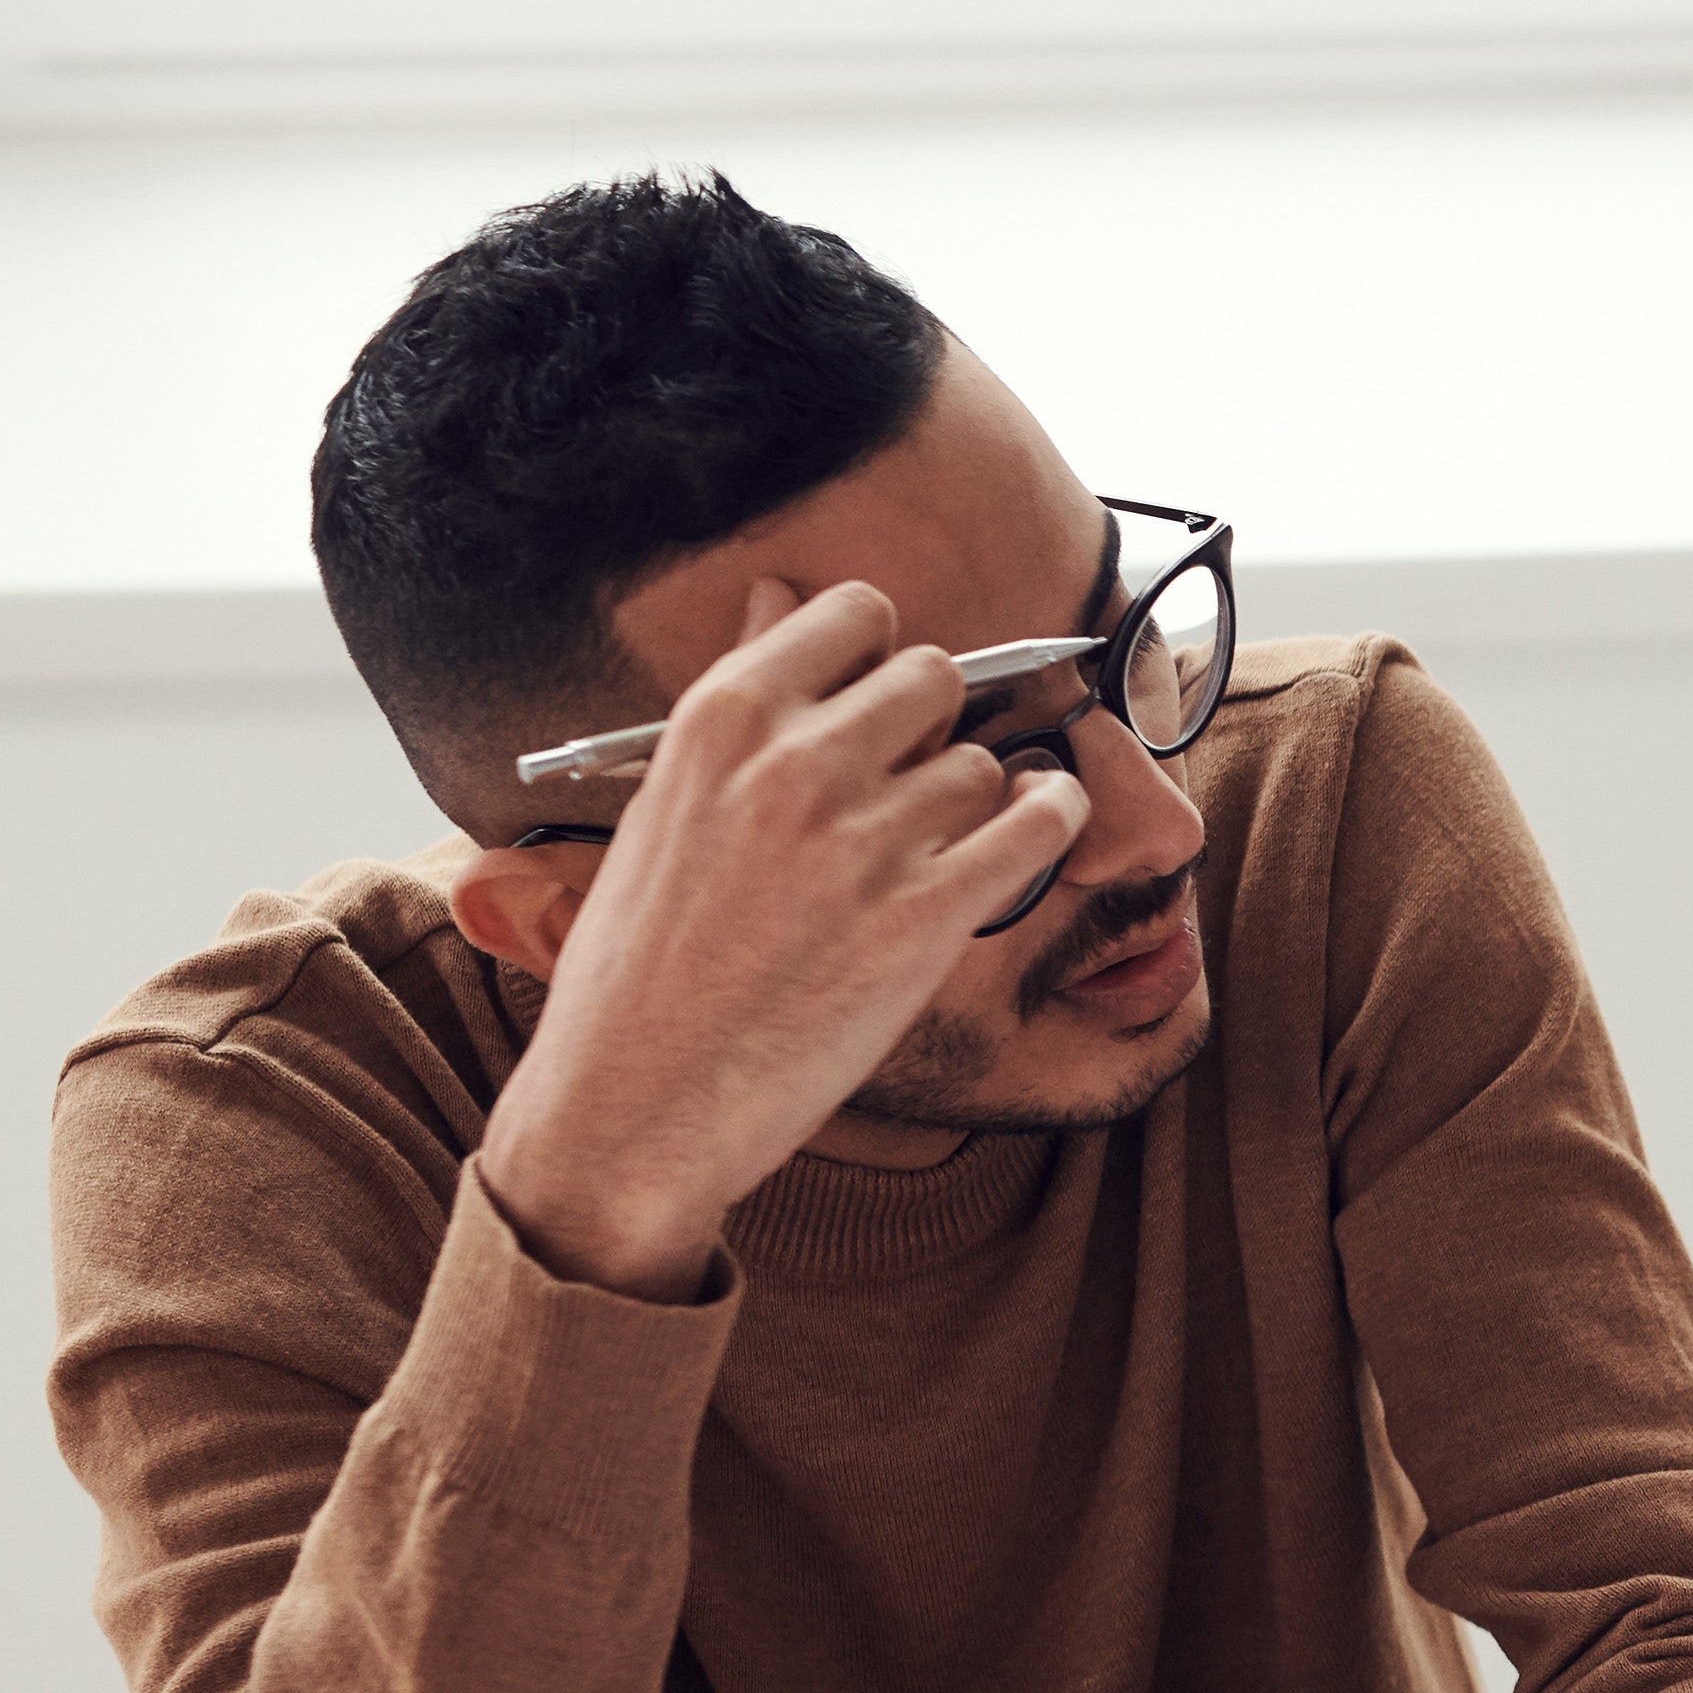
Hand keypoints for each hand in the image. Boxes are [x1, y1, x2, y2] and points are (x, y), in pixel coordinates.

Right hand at [482, 574, 1094, 1297]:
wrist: (637, 1100)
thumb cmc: (643, 961)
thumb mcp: (665, 800)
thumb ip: (743, 693)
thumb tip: (783, 591)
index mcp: (723, 719)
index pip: (855, 614)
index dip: (881, 653)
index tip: (880, 695)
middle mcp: (798, 762)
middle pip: (934, 678)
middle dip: (935, 724)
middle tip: (911, 783)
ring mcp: (866, 838)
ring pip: (982, 764)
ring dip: (974, 801)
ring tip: (932, 851)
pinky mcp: (927, 917)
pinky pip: (1039, 825)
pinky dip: (1054, 818)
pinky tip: (1042, 825)